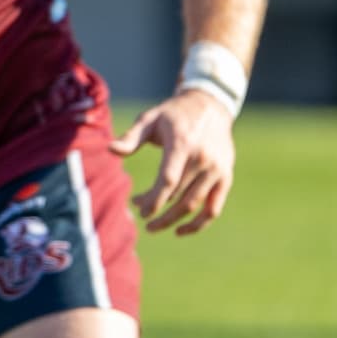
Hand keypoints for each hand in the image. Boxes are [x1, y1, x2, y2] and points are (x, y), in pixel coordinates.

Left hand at [116, 87, 237, 233]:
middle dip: (157, 208)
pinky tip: (180, 230)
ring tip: (153, 226)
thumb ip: (131, 137)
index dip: (153, 199)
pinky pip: (214, 207)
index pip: (168, 180)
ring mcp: (217, 169)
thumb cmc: (173, 115)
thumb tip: (110, 150)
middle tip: (140, 214)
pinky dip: (199, 223)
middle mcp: (203, 158)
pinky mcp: (226, 177)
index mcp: (183, 144)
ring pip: (194, 205)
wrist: (210, 107)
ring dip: (173, 220)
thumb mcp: (150, 119)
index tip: (138, 208)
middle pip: (178, 195)